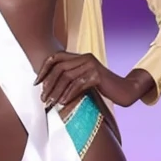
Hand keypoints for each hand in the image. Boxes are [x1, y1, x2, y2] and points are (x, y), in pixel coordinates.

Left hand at [34, 52, 150, 110]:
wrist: (125, 90)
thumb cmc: (103, 88)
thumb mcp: (85, 80)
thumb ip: (71, 79)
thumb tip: (48, 88)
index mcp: (80, 56)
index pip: (55, 57)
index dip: (44, 69)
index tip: (36, 83)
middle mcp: (85, 57)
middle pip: (59, 68)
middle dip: (48, 84)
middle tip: (42, 98)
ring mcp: (91, 65)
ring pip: (66, 77)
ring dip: (56, 91)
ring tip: (50, 103)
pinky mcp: (97, 75)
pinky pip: (77, 84)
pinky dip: (68, 94)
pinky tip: (63, 102)